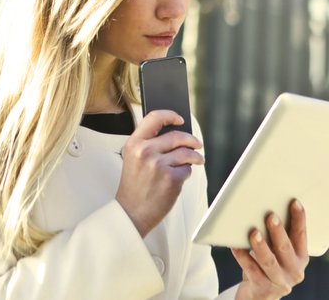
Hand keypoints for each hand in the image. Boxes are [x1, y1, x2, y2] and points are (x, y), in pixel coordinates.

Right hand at [115, 109, 204, 236]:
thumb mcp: (133, 159)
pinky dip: (186, 173)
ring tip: (197, 160)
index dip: (170, 115)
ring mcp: (159, 165)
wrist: (131, 213)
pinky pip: (187, 169)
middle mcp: (145, 151)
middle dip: (192, 140)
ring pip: (186, 153)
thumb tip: (175, 134)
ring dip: (195, 157)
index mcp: (134, 144)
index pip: (154, 118)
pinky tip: (179, 178)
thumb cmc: (134, 186)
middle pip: (177, 136)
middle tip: (197, 144)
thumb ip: (148, 144)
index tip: (180, 119)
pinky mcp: (171, 179)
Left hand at [232, 200, 308, 299]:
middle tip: (271, 216)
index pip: (301, 235)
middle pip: (285, 248)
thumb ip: (277, 235)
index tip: (294, 202)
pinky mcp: (263, 289)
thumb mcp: (278, 251)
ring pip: (269, 261)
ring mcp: (279, 282)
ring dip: (261, 246)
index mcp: (301, 257)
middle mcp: (294, 271)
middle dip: (278, 231)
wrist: (260, 294)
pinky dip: (242, 256)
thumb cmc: (268, 264)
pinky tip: (234, 246)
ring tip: (253, 232)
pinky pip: (251, 270)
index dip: (299, 219)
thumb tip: (265, 208)